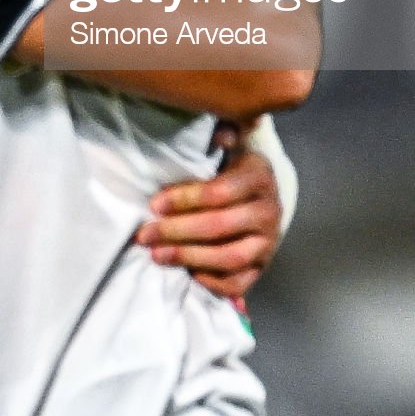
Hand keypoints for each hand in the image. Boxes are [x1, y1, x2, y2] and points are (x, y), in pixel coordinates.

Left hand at [134, 129, 283, 298]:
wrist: (265, 195)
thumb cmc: (234, 167)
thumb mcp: (233, 143)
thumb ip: (225, 132)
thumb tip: (221, 136)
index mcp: (259, 177)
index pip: (219, 192)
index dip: (184, 199)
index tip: (154, 205)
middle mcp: (269, 211)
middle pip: (218, 226)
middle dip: (176, 232)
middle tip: (145, 234)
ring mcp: (268, 242)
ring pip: (228, 257)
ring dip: (188, 257)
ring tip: (156, 254)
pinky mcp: (263, 266)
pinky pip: (239, 282)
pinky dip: (213, 282)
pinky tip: (187, 274)